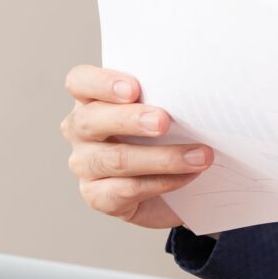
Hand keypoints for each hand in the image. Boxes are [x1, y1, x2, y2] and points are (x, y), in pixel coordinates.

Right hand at [60, 64, 213, 229]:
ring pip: (115, 159)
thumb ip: (166, 97)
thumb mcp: (165, 109)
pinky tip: (189, 176)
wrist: (173, 189)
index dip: (101, 83)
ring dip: (162, 158)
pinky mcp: (98, 196)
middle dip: (130, 120)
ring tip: (198, 156)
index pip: (79, 82)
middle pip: (89, 120)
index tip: (134, 89)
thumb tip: (195, 89)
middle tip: (163, 121)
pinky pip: (128, 189)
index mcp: (91, 99)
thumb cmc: (166, 136)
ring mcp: (85, 165)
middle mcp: (80, 131)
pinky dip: (164, 182)